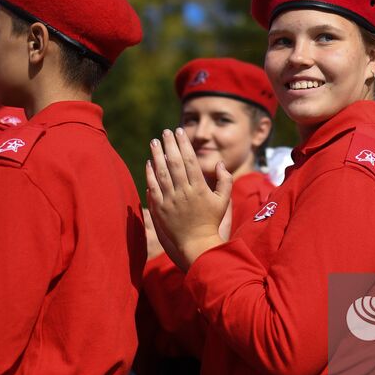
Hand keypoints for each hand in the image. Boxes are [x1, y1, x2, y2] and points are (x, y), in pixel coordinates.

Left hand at [145, 127, 231, 270]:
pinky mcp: (160, 209)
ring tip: (154, 142)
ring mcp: (170, 201)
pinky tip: (149, 162)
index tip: (179, 131)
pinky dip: (150, 174)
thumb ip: (225, 180)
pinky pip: (153, 187)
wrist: (197, 244)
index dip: (184, 144)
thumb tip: (219, 163)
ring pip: (162, 173)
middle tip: (165, 131)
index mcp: (199, 189)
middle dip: (169, 145)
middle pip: (174, 163)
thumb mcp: (224, 201)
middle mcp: (184, 192)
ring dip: (157, 155)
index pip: (190, 160)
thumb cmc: (211, 221)